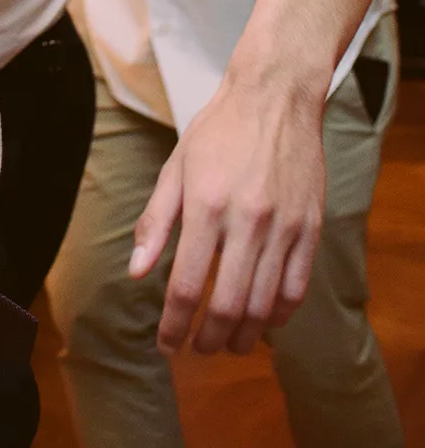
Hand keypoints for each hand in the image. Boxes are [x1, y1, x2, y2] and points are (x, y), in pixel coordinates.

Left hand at [130, 73, 324, 354]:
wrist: (276, 98)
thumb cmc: (218, 131)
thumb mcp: (175, 168)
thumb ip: (156, 222)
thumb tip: (136, 273)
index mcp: (206, 205)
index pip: (186, 285)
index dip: (173, 324)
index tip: (165, 344)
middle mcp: (247, 221)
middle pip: (229, 305)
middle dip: (208, 339)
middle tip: (196, 349)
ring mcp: (284, 227)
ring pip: (265, 305)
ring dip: (243, 335)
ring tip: (226, 342)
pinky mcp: (311, 228)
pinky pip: (296, 287)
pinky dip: (279, 314)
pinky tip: (264, 320)